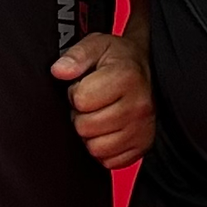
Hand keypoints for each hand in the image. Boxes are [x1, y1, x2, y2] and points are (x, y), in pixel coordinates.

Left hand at [51, 32, 153, 169]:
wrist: (148, 70)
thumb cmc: (118, 59)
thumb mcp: (96, 45)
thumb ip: (75, 55)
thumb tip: (59, 70)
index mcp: (126, 77)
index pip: (80, 99)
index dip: (75, 92)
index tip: (85, 85)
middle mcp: (139, 106)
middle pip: (86, 127)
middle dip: (82, 114)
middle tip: (92, 102)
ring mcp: (143, 129)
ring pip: (96, 148)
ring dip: (91, 134)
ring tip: (100, 115)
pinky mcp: (142, 147)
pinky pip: (109, 161)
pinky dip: (103, 148)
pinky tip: (108, 129)